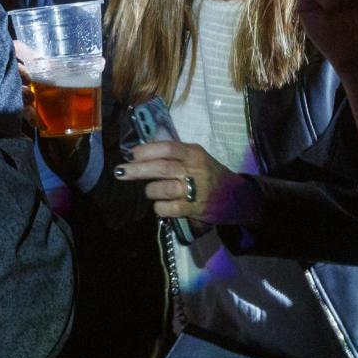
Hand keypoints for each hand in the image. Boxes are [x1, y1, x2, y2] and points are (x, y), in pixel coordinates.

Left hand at [113, 140, 244, 226]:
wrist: (237, 197)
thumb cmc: (209, 174)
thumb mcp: (196, 158)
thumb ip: (174, 155)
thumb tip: (141, 152)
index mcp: (194, 153)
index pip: (168, 148)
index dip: (147, 150)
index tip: (131, 154)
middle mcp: (195, 169)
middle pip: (162, 167)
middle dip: (137, 169)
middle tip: (120, 171)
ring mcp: (196, 190)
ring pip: (164, 188)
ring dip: (150, 190)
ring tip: (149, 191)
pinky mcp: (196, 209)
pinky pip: (169, 208)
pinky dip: (159, 207)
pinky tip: (159, 206)